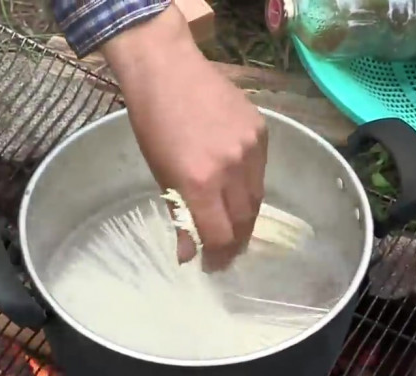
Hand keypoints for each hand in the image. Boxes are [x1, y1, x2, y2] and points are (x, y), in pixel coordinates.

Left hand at [100, 5, 267, 271]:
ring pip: (257, 198)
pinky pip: (261, 171)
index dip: (217, 256)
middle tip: (224, 254)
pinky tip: (237, 191)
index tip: (211, 265)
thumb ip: (178, 214)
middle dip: (234, 243)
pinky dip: (250, 186)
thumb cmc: (153, 124)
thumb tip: (188, 254)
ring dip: (245, 218)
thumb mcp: (160, 174)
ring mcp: (250, 147)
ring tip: (233, 228)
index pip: (220, 234)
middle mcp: (231, 167)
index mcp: (199, 181)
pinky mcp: (261, 131)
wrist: (168, 70)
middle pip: (244, 221)